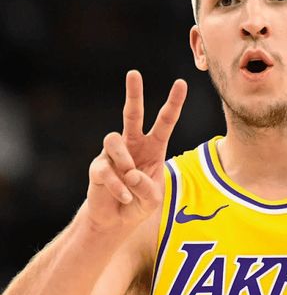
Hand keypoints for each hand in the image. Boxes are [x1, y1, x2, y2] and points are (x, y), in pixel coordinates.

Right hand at [86, 69, 186, 231]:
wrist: (117, 221)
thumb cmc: (140, 203)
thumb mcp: (153, 199)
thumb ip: (147, 187)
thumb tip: (131, 173)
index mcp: (154, 147)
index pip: (165, 122)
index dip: (173, 103)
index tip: (181, 83)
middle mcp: (133, 145)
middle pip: (132, 114)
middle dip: (133, 93)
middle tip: (134, 73)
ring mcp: (113, 154)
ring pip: (114, 140)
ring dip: (124, 161)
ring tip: (130, 178)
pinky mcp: (98, 167)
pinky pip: (106, 170)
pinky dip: (118, 187)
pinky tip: (125, 197)